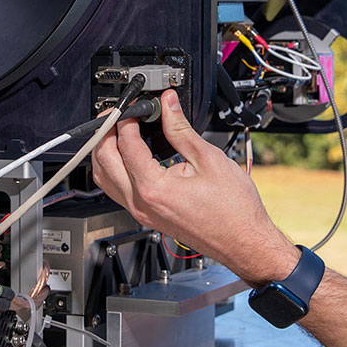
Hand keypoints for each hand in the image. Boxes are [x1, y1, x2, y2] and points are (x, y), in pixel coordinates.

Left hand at [91, 89, 298, 285]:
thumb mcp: (208, 158)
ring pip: (105, 179)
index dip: (129, 118)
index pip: (126, 144)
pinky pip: (118, 191)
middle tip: (119, 114)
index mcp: (153, 188)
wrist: (243, 241)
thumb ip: (180, 129)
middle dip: (106, 132)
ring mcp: (141, 213)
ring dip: (106, 152)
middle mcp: (141, 204)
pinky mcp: (147, 217)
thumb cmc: (233, 209)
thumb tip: (168, 105)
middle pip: (104, 161)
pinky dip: (115, 170)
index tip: (138, 106)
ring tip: (119, 132)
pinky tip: (129, 156)